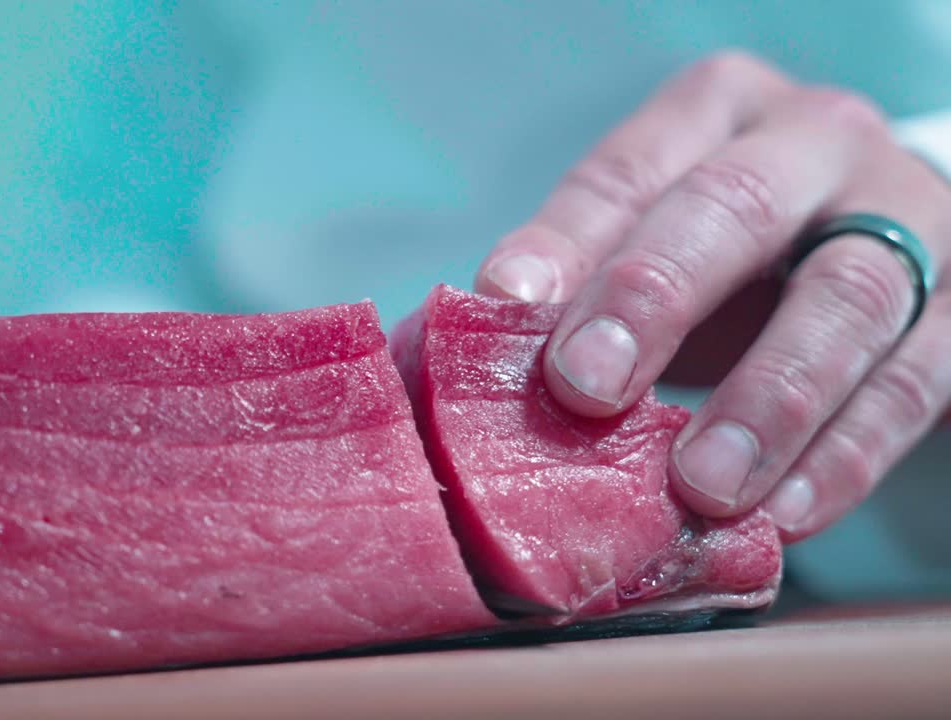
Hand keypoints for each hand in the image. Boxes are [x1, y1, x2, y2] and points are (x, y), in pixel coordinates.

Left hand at [474, 51, 950, 542]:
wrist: (875, 240)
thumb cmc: (734, 248)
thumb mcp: (656, 233)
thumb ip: (586, 273)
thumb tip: (489, 340)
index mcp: (717, 112)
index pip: (630, 170)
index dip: (567, 241)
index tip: (508, 305)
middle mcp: (817, 144)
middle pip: (736, 208)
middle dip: (654, 297)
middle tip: (586, 389)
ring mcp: (909, 219)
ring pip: (846, 301)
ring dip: (767, 403)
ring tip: (701, 487)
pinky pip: (913, 384)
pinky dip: (846, 456)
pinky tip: (787, 512)